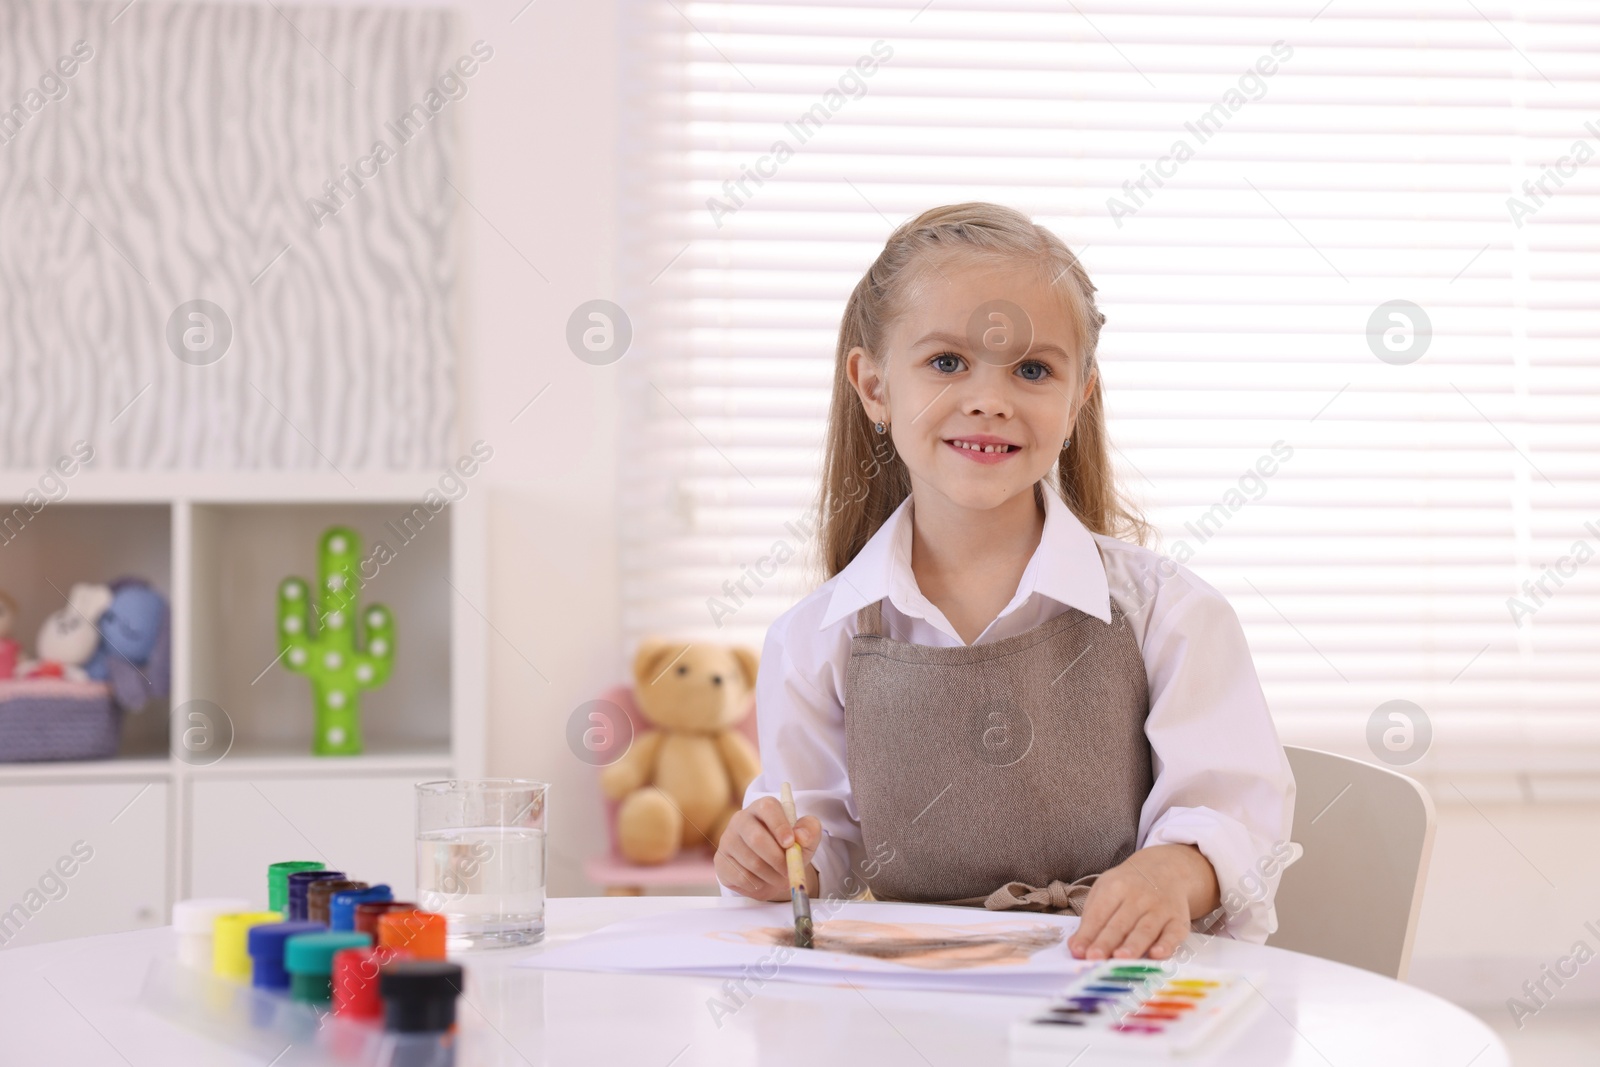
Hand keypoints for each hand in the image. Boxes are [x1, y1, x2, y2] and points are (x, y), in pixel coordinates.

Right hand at [714, 796, 821, 901]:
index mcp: (762, 808)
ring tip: (781, 878)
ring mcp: (727, 840)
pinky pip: (741, 876)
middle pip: (756, 838)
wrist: (771, 869)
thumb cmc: (788, 848)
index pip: (767, 808)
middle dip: (777, 859)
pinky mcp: (721, 861)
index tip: (790, 843)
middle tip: (789, 872)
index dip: (780, 825)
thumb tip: (801, 836)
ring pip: (751, 861)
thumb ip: (809, 831)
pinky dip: (758, 884)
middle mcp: (741, 819)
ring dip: (771, 876)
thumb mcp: (806, 838)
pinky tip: (763, 880)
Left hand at [1069, 844, 1218, 960]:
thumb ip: (1091, 919)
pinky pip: (1173, 934)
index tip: (1078, 952)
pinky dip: (1166, 945)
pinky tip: (1157, 954)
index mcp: (1115, 888)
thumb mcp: (1104, 891)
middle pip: (1120, 924)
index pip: (1099, 915)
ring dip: (1133, 945)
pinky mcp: (1178, 920)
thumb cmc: (1128, 887)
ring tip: (1120, 959)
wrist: (1165, 870)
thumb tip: (1076, 947)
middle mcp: (1138, 897)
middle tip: (1094, 958)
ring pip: (1145, 930)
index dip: (1088, 934)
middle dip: (1106, 942)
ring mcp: (1160, 908)